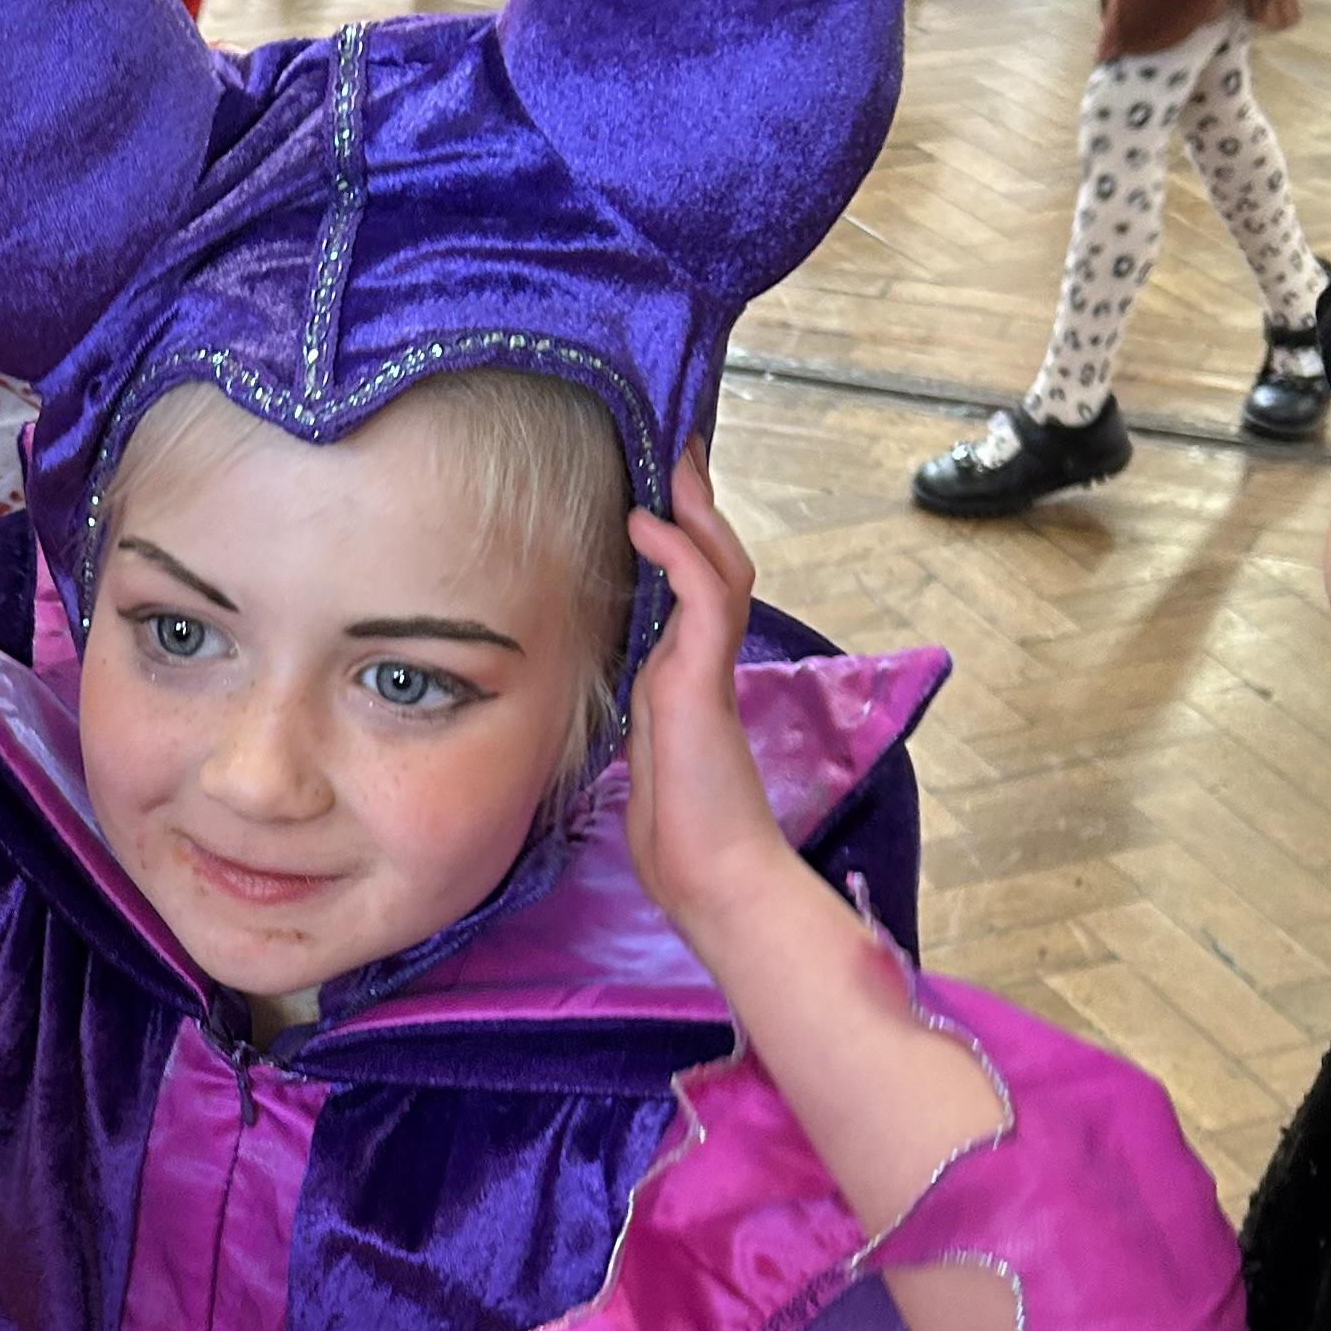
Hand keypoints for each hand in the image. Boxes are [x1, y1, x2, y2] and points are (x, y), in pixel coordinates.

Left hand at [623, 452, 787, 938]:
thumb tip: (612, 706)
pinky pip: (702, 597)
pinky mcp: (704, 680)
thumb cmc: (676, 835)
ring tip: (671, 463)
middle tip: (679, 451)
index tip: (662, 493)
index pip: (692, 589)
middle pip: (713, 563)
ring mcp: (707, 669)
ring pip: (718, 568)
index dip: (682, 539)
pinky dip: (679, 553)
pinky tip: (647, 522)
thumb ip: (634, 722)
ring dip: (695, 512)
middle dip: (696, 507)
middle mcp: (701, 664)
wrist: (710, 878)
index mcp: (686, 679)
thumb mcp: (639, 760)